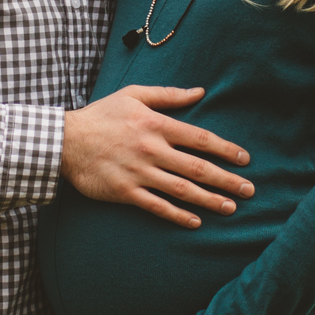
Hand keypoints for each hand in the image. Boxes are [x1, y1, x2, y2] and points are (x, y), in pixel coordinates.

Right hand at [62, 86, 252, 228]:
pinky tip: (196, 222)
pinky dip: (177, 215)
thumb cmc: (101, 115)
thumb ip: (168, 95)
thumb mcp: (134, 95)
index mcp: (156, 125)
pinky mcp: (125, 192)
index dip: (225, 149)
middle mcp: (151, 150)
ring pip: (182, 189)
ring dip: (209, 200)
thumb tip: (200, 92)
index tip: (245, 160)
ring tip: (231, 208)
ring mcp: (139, 173)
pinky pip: (157, 206)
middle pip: (197, 167)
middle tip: (249, 190)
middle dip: (227, 180)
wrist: (64, 141)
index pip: (199, 139)